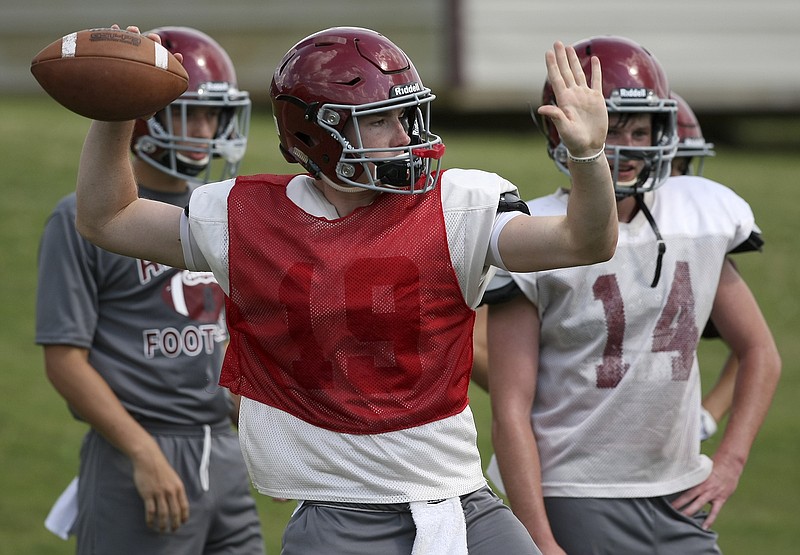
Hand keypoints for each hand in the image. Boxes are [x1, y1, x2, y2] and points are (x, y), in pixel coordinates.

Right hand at [108, 24, 183, 119]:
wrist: (116, 97)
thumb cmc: (133, 104)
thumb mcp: (140, 108)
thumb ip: (145, 111)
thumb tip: (148, 117)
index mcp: (155, 73)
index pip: (167, 65)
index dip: (174, 61)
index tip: (180, 57)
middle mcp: (144, 62)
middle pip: (152, 49)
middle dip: (155, 42)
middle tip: (155, 39)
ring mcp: (130, 55)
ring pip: (135, 42)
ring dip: (136, 34)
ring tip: (134, 30)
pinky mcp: (116, 51)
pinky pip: (115, 40)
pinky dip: (115, 33)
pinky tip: (114, 28)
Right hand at [131, 444, 189, 532]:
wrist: (148, 459)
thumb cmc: (160, 468)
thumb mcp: (173, 478)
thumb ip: (176, 489)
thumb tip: (178, 501)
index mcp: (178, 487)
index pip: (184, 505)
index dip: (184, 516)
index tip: (183, 522)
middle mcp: (170, 491)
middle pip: (175, 512)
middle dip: (175, 523)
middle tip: (173, 530)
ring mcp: (159, 493)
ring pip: (163, 513)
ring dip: (163, 524)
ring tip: (162, 530)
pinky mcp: (148, 494)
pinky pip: (150, 511)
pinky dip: (150, 520)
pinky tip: (150, 524)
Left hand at [537, 41, 606, 157]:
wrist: (589, 147)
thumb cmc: (574, 141)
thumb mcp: (564, 129)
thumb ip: (555, 116)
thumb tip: (541, 108)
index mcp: (564, 100)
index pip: (556, 78)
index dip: (552, 65)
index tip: (548, 52)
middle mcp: (573, 95)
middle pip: (566, 72)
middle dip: (561, 57)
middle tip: (557, 43)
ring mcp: (584, 96)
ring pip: (578, 73)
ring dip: (574, 61)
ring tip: (570, 48)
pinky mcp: (596, 99)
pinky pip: (595, 81)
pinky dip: (595, 70)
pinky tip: (594, 60)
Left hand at [670, 455, 741, 528]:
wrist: (730, 464)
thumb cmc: (714, 465)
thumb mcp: (701, 468)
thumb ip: (693, 475)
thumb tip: (681, 477)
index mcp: (696, 478)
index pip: (682, 487)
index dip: (673, 492)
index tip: (663, 499)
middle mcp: (703, 487)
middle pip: (687, 497)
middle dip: (678, 505)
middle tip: (668, 512)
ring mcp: (712, 493)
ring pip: (698, 505)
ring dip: (689, 512)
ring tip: (681, 521)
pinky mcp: (721, 498)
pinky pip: (714, 512)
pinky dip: (709, 520)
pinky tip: (704, 528)